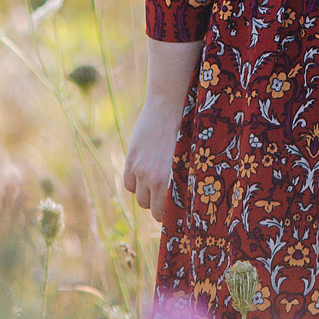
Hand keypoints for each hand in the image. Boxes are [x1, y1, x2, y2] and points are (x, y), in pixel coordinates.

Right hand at [123, 95, 181, 223]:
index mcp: (172, 179)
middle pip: (150, 207)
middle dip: (157, 206)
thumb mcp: (189, 157)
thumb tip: (183, 197)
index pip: (163, 211)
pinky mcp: (130, 160)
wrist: (169, 104)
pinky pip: (129, 184)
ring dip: (146, 196)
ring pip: (139, 197)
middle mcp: (154, 178)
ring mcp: (140, 169)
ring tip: (155, 187)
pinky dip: (135, 184)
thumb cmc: (187, 128)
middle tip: (164, 200)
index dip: (166, 214)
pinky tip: (144, 176)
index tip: (171, 212)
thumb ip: (182, 178)